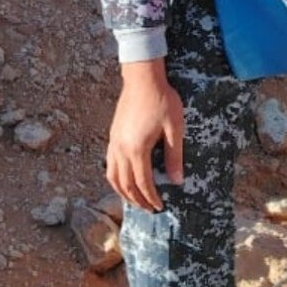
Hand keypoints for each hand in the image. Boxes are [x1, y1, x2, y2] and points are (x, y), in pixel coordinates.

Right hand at [106, 59, 184, 212]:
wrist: (142, 77)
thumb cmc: (162, 100)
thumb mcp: (174, 129)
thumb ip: (175, 156)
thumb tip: (177, 180)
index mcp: (137, 149)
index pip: (143, 182)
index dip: (151, 197)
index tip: (160, 207)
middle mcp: (121, 148)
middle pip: (125, 184)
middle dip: (137, 200)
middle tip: (149, 209)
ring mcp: (114, 142)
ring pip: (113, 176)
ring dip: (123, 192)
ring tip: (135, 200)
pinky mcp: (112, 135)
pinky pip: (109, 164)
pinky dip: (115, 178)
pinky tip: (124, 179)